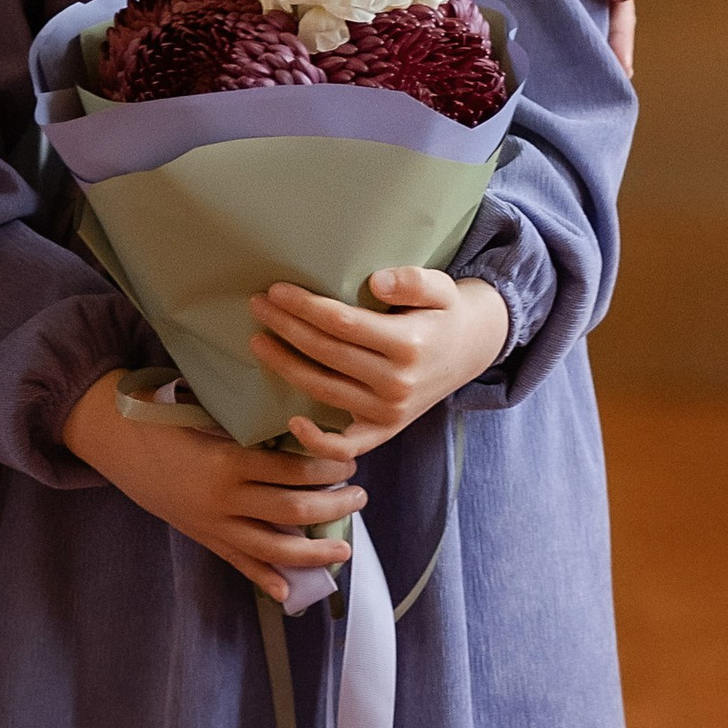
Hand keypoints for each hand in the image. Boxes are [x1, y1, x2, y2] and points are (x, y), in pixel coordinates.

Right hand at [59, 372, 363, 605]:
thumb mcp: (208, 413)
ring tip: (344, 548)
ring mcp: (212, 524)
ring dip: (314, 551)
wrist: (114, 436)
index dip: (326, 467)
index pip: (292, 471)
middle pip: (293, 512)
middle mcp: (223, 499)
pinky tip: (288, 591)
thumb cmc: (164, 412)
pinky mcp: (202, 537)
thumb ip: (249, 428)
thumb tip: (301, 430)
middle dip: (333, 506)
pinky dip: (265, 578)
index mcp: (228, 462)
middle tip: (360, 496)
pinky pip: (239, 562)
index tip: (350, 460)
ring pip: (274, 548)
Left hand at [246, 263, 508, 452]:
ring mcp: (390, 412)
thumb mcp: (441, 287)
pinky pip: (347, 446)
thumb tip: (378, 281)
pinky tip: (290, 418)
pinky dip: (317, 441)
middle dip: (286, 328)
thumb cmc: (445, 312)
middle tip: (257, 305)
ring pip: (325, 390)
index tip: (277, 291)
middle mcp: (397, 382)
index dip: (306, 307)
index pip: (343, 324)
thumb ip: (413, 281)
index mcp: (408, 344)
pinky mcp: (385, 431)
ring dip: (286, 366)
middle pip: (327, 354)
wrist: (470, 351)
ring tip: (259, 341)